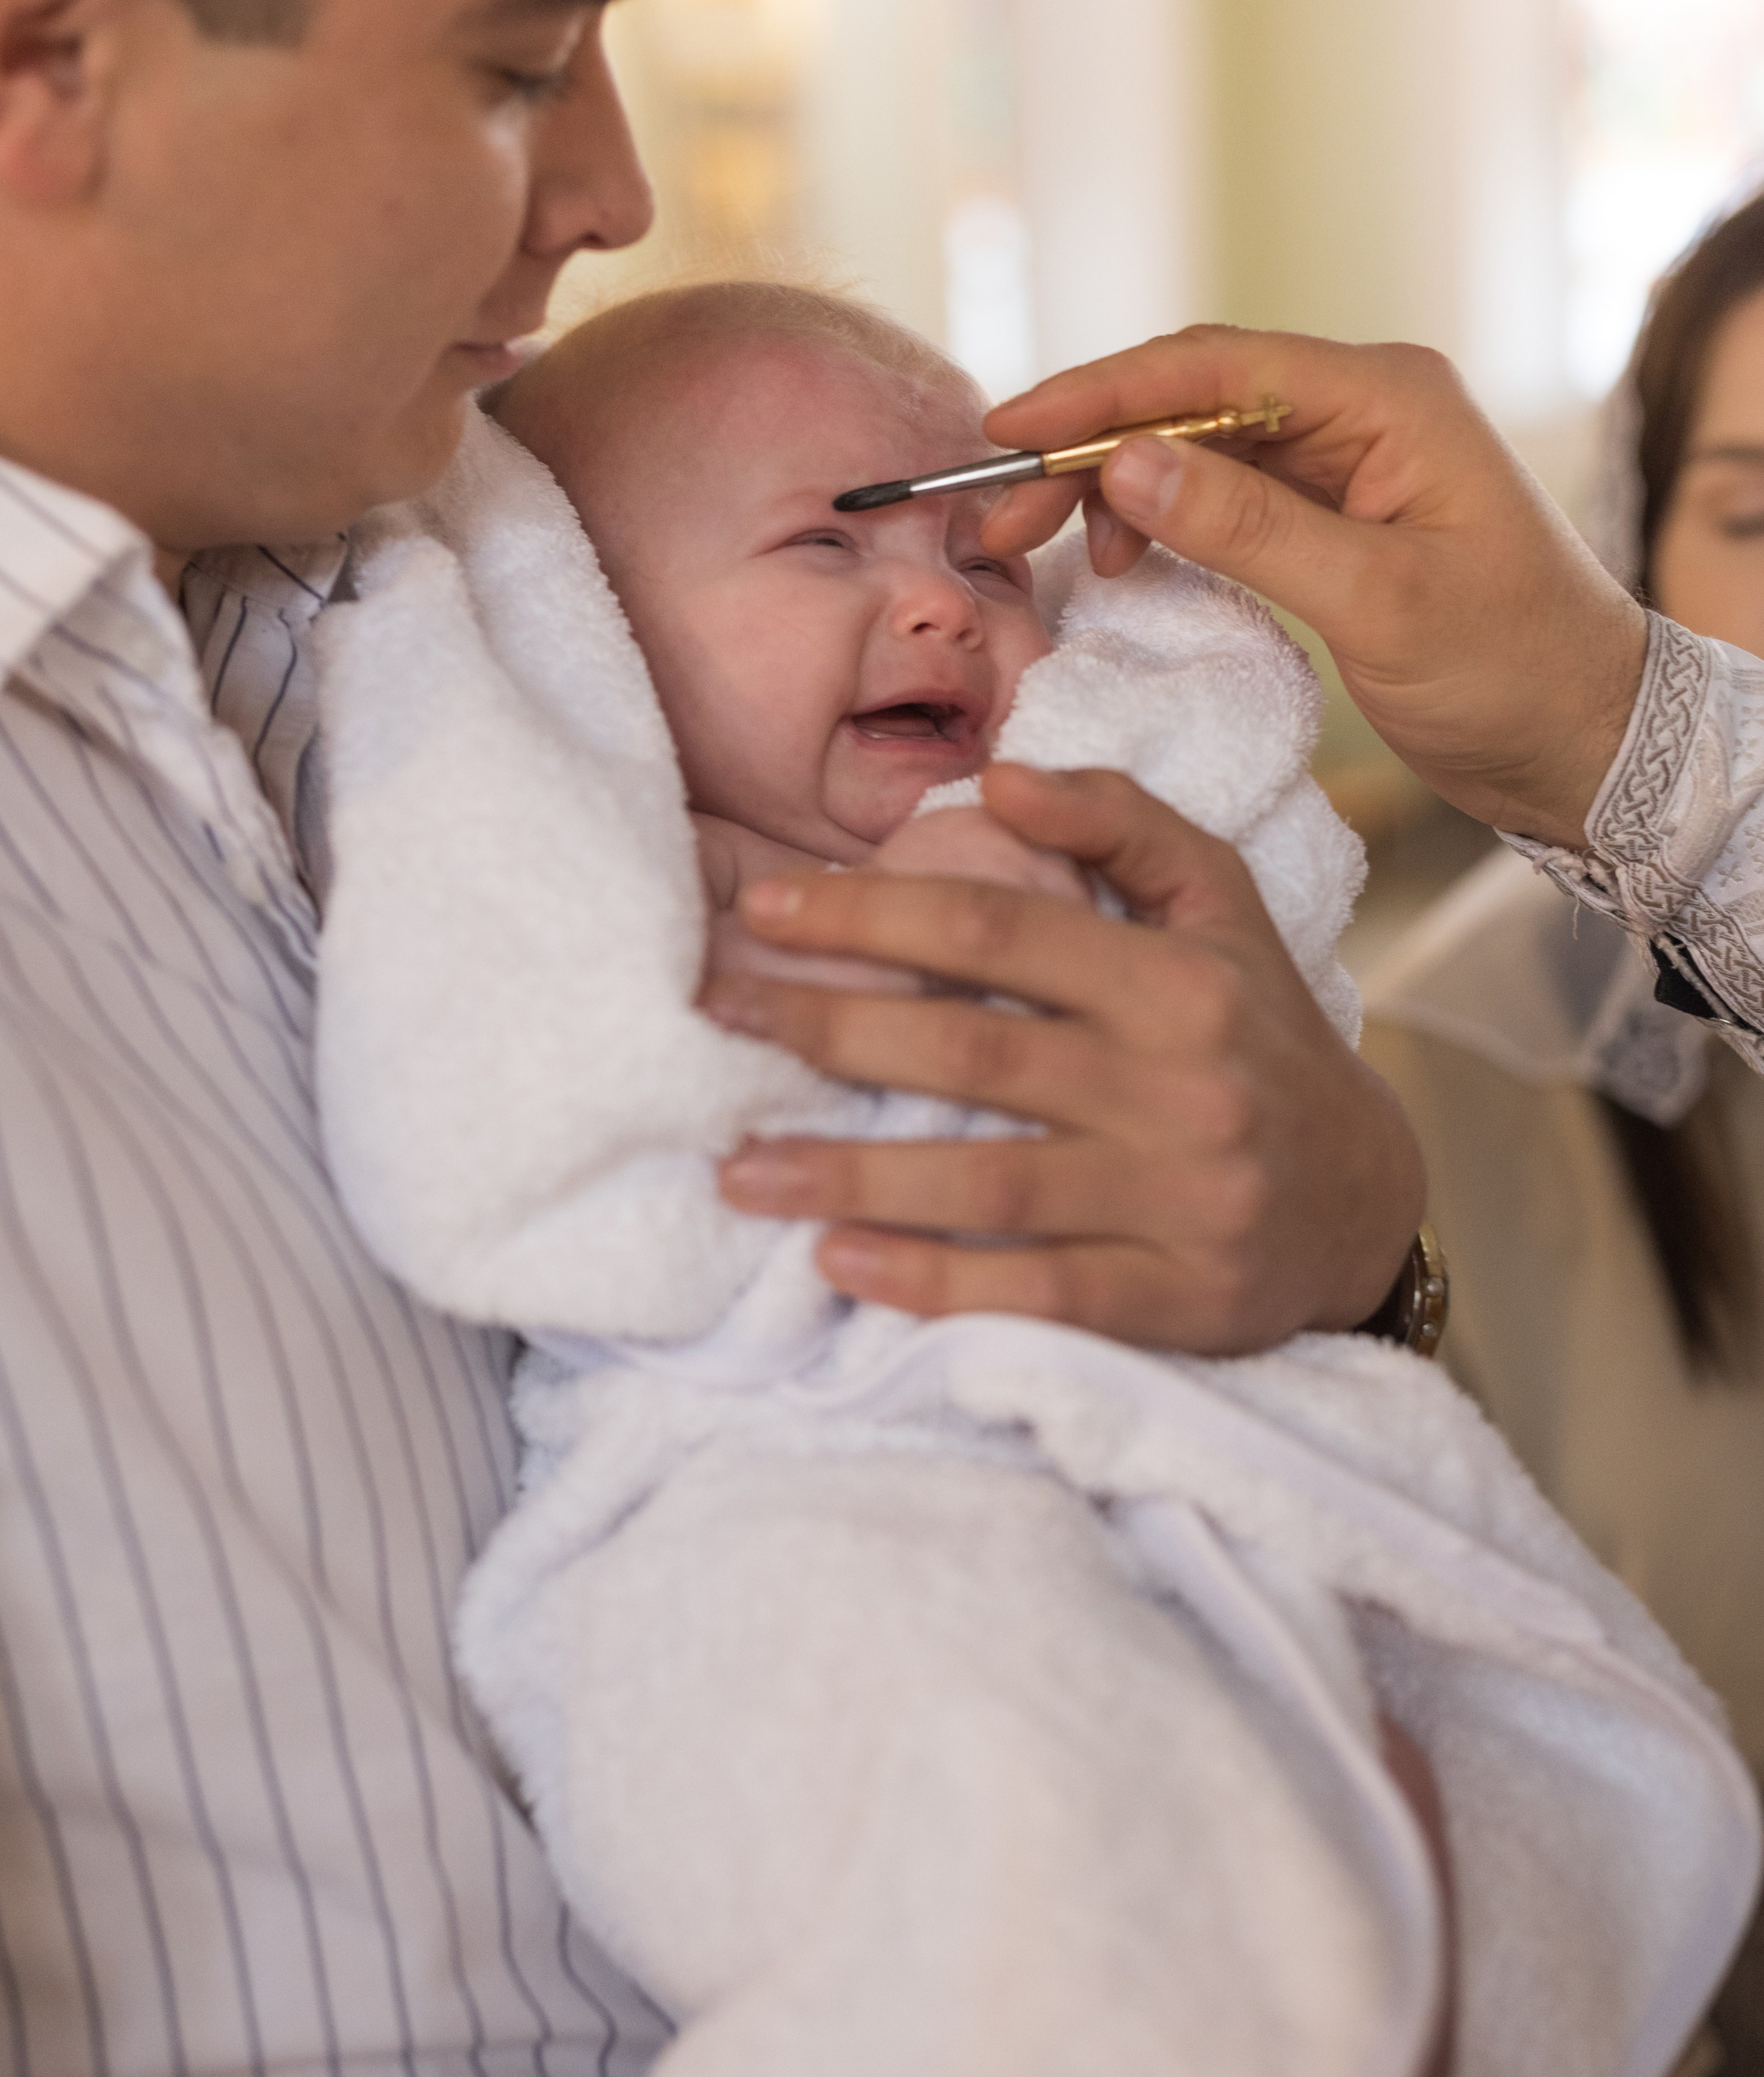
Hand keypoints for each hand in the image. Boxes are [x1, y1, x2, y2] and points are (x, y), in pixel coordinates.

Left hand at [704, 764, 1423, 1353]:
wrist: (1364, 1197)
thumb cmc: (1256, 1032)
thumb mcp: (1218, 902)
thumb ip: (1119, 820)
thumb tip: (997, 776)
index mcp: (1180, 979)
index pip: (1000, 931)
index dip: (872, 916)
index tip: (763, 907)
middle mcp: (1181, 1085)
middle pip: (974, 1051)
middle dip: (826, 1031)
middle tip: (712, 1020)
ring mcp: (1180, 1199)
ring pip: (989, 1181)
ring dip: (851, 1177)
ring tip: (736, 1169)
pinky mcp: (1177, 1300)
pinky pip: (1038, 1292)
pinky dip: (934, 1282)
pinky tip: (838, 1264)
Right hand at [981, 328, 1649, 847]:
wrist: (1588, 742)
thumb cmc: (1513, 671)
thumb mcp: (1378, 601)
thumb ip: (1249, 528)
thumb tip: (1127, 462)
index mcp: (1388, 399)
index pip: (1212, 367)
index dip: (1099, 394)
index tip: (1010, 432)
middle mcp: (1363, 410)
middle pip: (1189, 400)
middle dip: (1087, 446)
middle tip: (1001, 511)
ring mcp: (1346, 463)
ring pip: (1194, 448)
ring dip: (1113, 488)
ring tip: (1040, 544)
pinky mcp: (1332, 517)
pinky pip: (1221, 497)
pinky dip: (1158, 522)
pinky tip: (1116, 560)